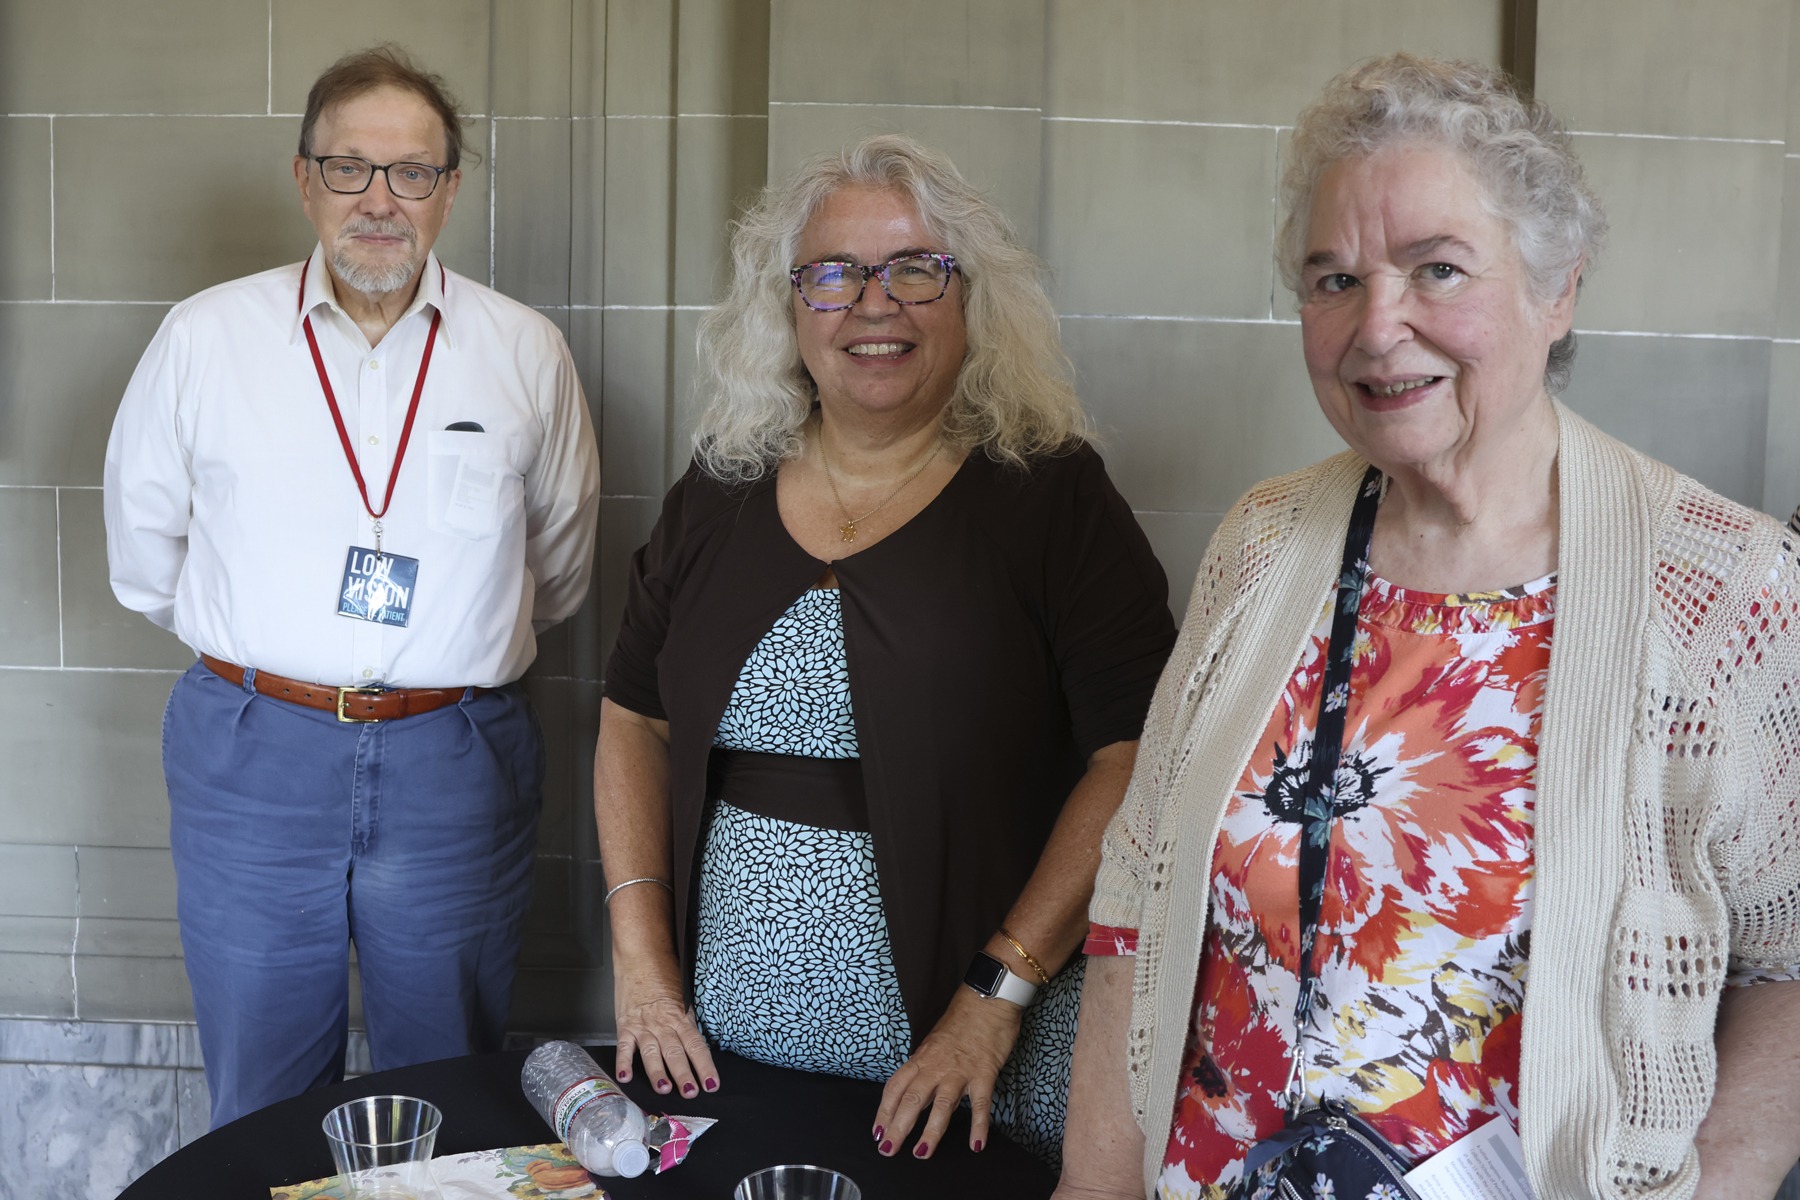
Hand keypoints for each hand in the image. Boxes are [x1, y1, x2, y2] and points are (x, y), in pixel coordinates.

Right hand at [612, 964, 719, 1100]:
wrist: (640, 955)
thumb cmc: (664, 973)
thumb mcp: (683, 997)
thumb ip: (686, 1020)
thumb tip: (697, 1044)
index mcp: (681, 1018)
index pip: (696, 1046)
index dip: (705, 1066)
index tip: (712, 1084)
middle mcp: (663, 1024)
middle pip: (676, 1053)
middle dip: (684, 1075)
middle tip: (691, 1093)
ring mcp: (643, 1026)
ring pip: (652, 1053)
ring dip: (658, 1072)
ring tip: (663, 1089)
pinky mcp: (625, 1025)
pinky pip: (624, 1046)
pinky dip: (623, 1062)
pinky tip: (625, 1077)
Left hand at [873, 985, 1023, 1158]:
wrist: (988, 999)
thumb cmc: (962, 1019)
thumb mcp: (935, 1041)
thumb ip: (926, 1065)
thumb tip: (917, 1088)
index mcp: (922, 1058)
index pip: (896, 1087)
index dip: (884, 1111)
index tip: (877, 1131)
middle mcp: (936, 1066)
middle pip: (912, 1099)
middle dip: (897, 1127)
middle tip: (887, 1149)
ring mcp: (960, 1071)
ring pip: (941, 1105)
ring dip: (931, 1131)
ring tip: (922, 1153)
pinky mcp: (984, 1073)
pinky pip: (981, 1103)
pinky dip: (979, 1125)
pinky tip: (976, 1145)